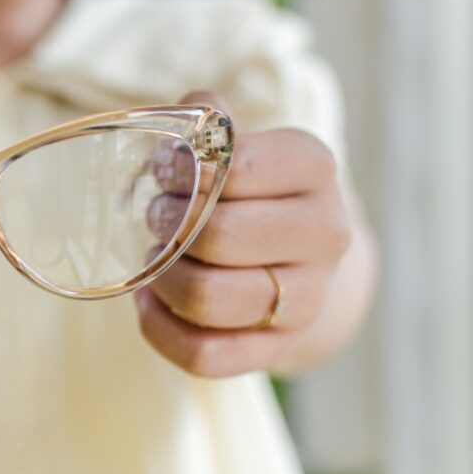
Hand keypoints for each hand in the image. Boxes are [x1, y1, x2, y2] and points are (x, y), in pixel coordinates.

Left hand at [134, 93, 352, 377]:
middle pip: (219, 236)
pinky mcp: (278, 348)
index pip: (237, 168)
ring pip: (207, 298)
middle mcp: (325, 233)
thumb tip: (188, 120)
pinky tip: (149, 300)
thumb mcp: (234, 142)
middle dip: (168, 226)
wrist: (297, 258)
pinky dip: (158, 328)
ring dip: (162, 277)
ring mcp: (308, 298)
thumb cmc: (248, 190)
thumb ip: (205, 121)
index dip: (183, 172)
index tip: (163, 174)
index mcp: (313, 168)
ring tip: (157, 257)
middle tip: (156, 219)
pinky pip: (203, 354)